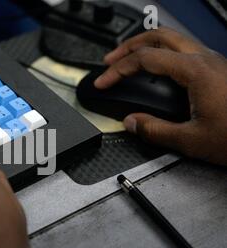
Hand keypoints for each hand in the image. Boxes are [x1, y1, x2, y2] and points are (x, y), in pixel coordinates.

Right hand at [94, 27, 226, 165]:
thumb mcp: (192, 140)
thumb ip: (155, 131)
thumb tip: (132, 123)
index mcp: (196, 71)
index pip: (145, 59)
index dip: (117, 70)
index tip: (103, 81)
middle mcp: (206, 59)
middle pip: (159, 36)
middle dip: (129, 45)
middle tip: (111, 59)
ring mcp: (214, 61)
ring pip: (173, 39)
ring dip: (147, 46)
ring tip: (130, 60)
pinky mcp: (219, 69)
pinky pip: (185, 51)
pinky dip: (163, 54)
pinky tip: (159, 71)